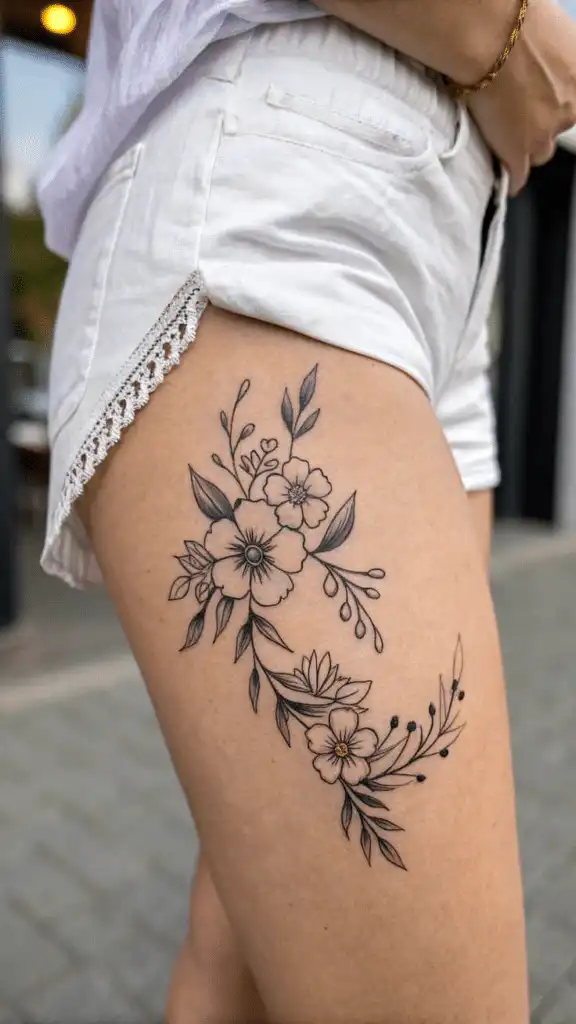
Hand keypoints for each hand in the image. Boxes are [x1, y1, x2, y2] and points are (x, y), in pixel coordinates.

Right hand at [467, 0, 575, 193]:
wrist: (490, 37)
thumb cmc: (516, 20)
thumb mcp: (555, 30)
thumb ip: (557, 54)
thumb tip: (545, 61)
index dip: (557, 103)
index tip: (545, 104)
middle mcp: (572, 109)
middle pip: (559, 128)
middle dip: (544, 123)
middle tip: (521, 112)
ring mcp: (544, 134)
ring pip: (540, 151)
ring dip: (527, 145)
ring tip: (507, 137)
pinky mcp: (517, 152)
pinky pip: (518, 175)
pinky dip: (513, 178)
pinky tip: (508, 179)